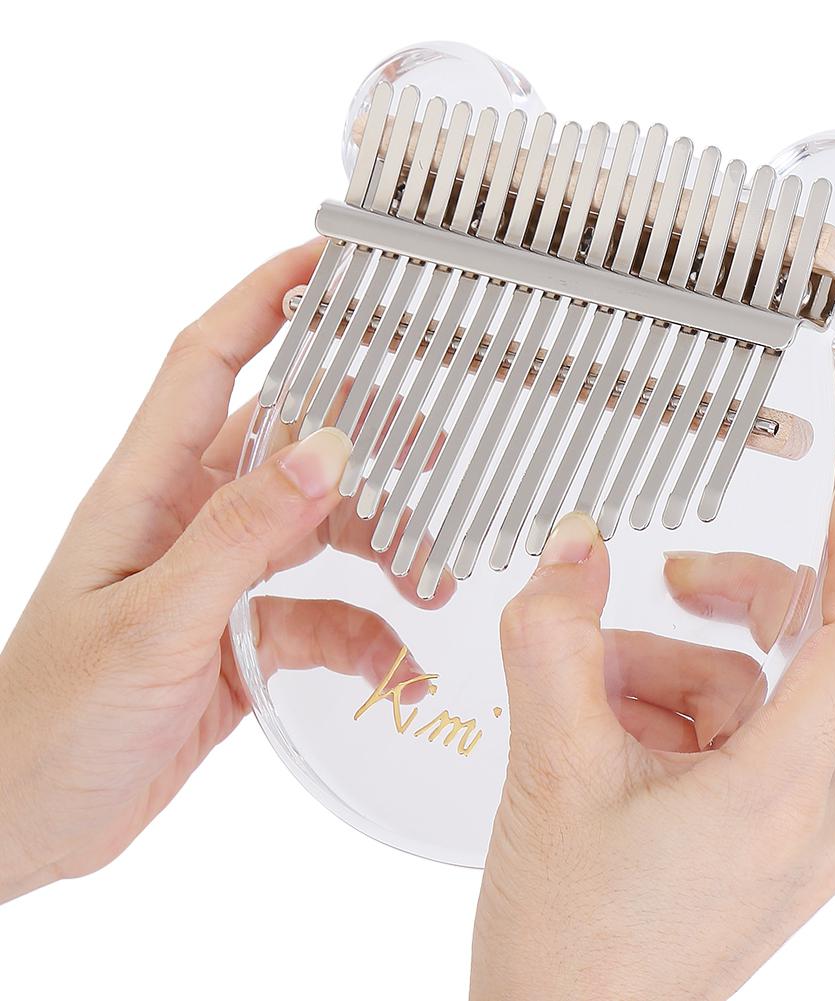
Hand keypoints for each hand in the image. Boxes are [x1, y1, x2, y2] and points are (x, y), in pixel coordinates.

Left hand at [0, 241, 439, 902]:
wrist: (27, 820)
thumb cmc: (50, 719)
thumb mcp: (152, 622)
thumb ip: (239, 536)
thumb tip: (326, 450)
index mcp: (148, 490)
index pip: (208, 360)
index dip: (265, 299)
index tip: (329, 259)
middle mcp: (190, 520)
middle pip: (291, 443)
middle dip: (365, 439)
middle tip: (437, 445)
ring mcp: (222, 578)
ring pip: (321, 531)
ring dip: (379, 549)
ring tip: (433, 577)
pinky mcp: (247, 634)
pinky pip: (325, 614)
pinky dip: (367, 636)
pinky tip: (397, 669)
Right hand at [472, 450, 834, 1000]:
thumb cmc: (569, 945)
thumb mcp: (549, 768)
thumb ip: (555, 640)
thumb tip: (574, 550)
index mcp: (782, 800)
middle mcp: (810, 818)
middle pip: (815, 660)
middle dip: (740, 606)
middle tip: (679, 581)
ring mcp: (787, 833)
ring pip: (754, 696)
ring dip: (669, 671)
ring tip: (588, 700)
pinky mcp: (756, 838)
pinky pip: (729, 735)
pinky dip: (665, 712)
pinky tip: (600, 737)